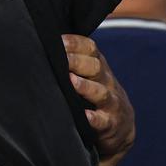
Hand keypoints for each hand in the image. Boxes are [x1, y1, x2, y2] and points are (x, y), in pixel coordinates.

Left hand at [63, 33, 134, 165]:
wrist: (121, 125)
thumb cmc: (96, 94)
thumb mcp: (90, 75)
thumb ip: (73, 61)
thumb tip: (44, 46)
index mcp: (99, 67)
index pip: (91, 49)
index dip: (76, 43)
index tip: (59, 40)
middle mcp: (106, 82)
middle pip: (95, 68)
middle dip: (78, 62)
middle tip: (62, 58)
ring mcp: (111, 103)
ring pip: (101, 93)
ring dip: (86, 87)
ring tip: (72, 81)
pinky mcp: (110, 124)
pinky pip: (104, 121)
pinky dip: (95, 119)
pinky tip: (85, 116)